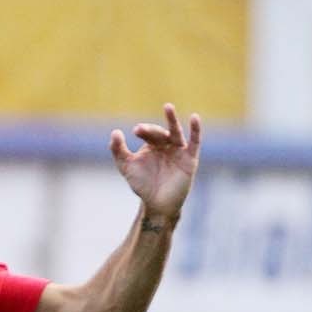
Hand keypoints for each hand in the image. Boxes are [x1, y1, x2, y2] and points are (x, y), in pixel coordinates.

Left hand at [111, 104, 200, 219]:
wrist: (157, 203)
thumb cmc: (143, 184)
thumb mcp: (127, 167)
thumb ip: (119, 151)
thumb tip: (115, 132)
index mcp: (152, 145)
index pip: (148, 133)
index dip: (143, 130)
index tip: (135, 131)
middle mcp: (166, 145)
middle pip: (160, 133)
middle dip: (151, 131)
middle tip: (140, 129)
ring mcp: (179, 151)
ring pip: (176, 132)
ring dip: (172, 120)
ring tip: (167, 107)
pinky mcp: (190, 158)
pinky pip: (195, 142)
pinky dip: (195, 129)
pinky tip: (195, 118)